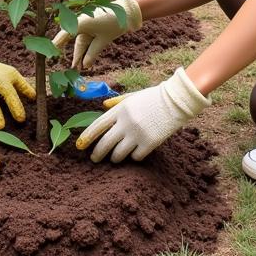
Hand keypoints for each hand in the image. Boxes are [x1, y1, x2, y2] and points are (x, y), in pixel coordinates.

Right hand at [52, 0, 142, 69]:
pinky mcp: (94, 27)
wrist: (128, 12)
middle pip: (73, 40)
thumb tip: (84, 66)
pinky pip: (87, 40)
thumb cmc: (114, 22)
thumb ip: (92, 52)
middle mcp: (82, 22)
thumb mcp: (103, 40)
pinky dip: (87, 50)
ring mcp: (88, 25)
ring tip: (77, 69)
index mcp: (81, 22)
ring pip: (81, 42)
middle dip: (73, 55)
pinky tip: (86, 63)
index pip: (64, 34)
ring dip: (80, 55)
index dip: (57, 44)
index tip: (50, 52)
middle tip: (69, 67)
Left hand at [76, 67, 209, 162]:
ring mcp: (137, 134)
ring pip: (118, 154)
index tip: (79, 146)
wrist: (175, 101)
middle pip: (105, 143)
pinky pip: (135, 157)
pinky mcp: (149, 143)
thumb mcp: (133, 96)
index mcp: (120, 109)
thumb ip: (117, 103)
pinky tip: (136, 152)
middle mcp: (126, 122)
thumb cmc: (153, 97)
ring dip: (114, 158)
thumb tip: (103, 105)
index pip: (98, 125)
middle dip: (97, 154)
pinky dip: (134, 157)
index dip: (87, 137)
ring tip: (115, 158)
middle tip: (94, 159)